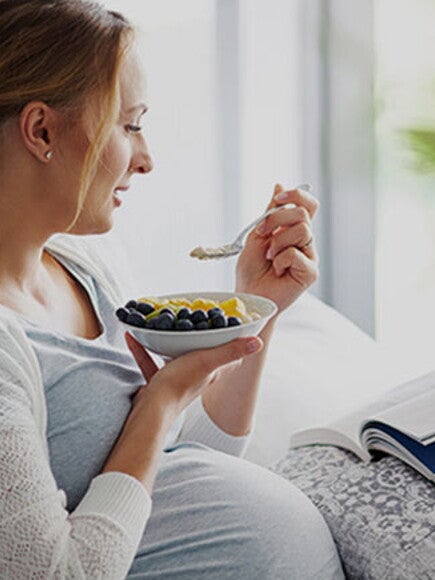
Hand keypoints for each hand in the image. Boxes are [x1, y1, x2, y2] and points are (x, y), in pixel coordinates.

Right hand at [125, 333, 262, 418]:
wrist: (152, 409)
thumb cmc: (181, 384)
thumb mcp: (207, 361)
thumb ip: (231, 351)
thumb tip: (259, 342)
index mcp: (212, 371)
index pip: (229, 360)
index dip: (234, 345)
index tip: (232, 328)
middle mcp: (197, 377)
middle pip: (204, 357)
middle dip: (200, 340)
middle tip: (196, 321)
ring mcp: (177, 380)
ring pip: (175, 358)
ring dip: (170, 343)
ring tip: (164, 325)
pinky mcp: (157, 384)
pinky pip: (150, 363)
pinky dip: (143, 350)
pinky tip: (133, 336)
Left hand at [235, 184, 318, 314]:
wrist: (249, 294)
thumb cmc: (252, 269)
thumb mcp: (257, 235)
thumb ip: (270, 212)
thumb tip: (279, 184)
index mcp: (294, 230)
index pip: (308, 204)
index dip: (296, 195)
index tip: (277, 199)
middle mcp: (305, 242)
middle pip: (302, 213)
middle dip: (276, 220)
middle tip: (262, 236)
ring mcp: (310, 256)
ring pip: (301, 230)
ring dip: (277, 243)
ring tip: (269, 258)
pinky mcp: (310, 272)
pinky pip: (296, 254)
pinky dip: (280, 260)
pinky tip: (277, 271)